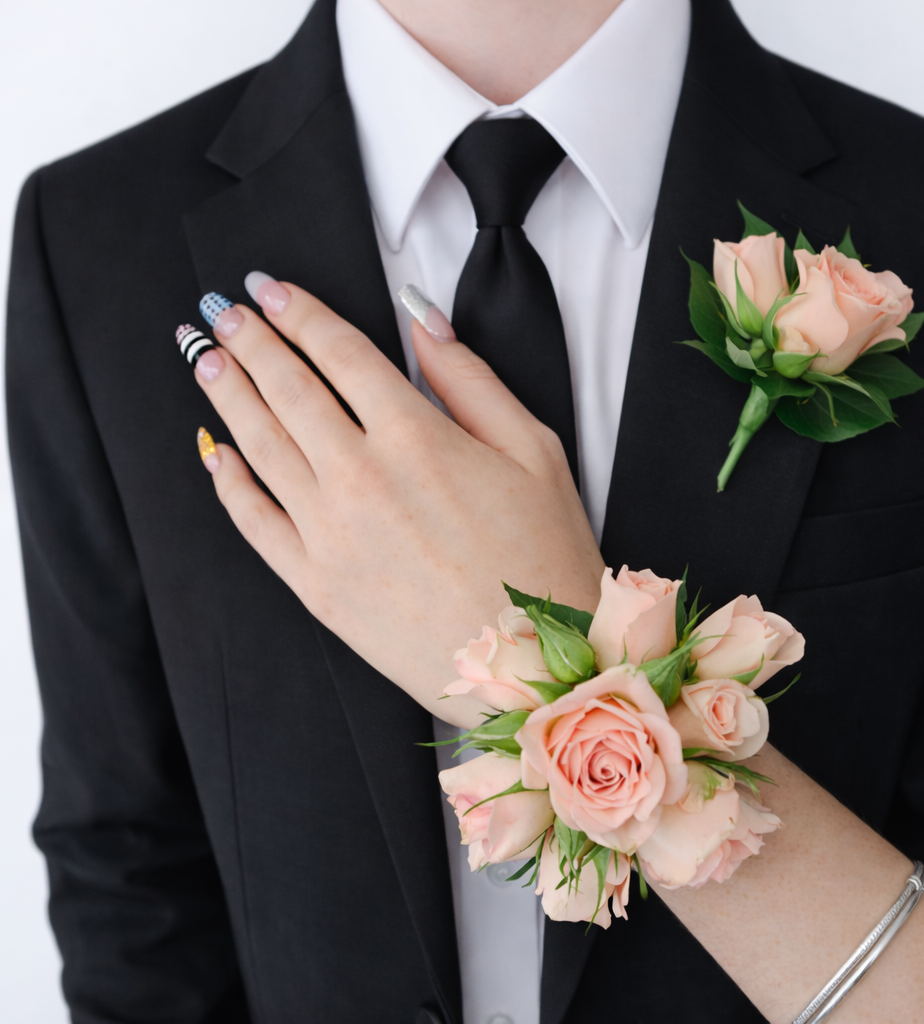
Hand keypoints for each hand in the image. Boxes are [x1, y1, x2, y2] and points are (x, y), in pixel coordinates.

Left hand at [192, 278, 603, 727]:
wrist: (531, 664)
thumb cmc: (542, 558)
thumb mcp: (533, 450)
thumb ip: (470, 379)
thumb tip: (422, 319)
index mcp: (416, 437)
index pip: (340, 353)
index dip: (300, 313)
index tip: (272, 289)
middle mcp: (360, 477)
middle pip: (287, 388)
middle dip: (250, 340)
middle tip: (223, 310)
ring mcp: (328, 533)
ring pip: (259, 445)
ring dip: (228, 392)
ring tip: (207, 357)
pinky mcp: (314, 584)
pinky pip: (253, 521)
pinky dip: (228, 480)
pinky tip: (215, 451)